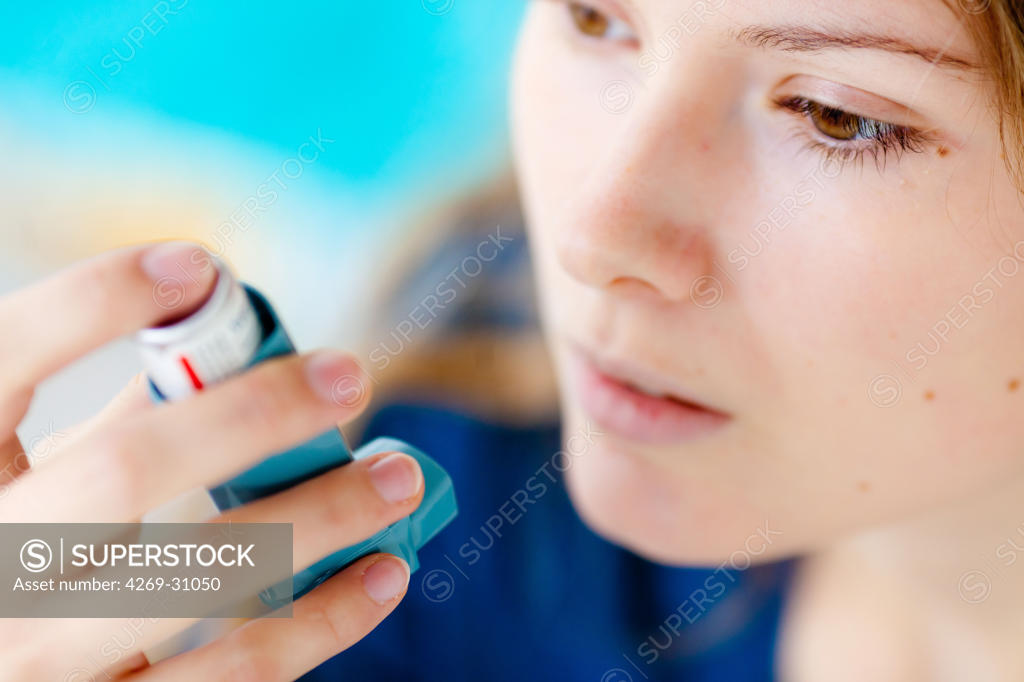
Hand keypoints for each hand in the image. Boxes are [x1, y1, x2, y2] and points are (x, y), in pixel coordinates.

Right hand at [0, 243, 424, 680]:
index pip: (1, 359)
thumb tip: (218, 352)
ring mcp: (41, 663)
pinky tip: (384, 573)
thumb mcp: (33, 493)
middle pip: (125, 468)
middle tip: (348, 376)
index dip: (90, 300)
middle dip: (251, 410)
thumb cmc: (22, 573)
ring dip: (321, 513)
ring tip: (397, 475)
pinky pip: (237, 672)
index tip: (198, 266)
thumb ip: (107, 428)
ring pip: (201, 573)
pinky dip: (324, 620)